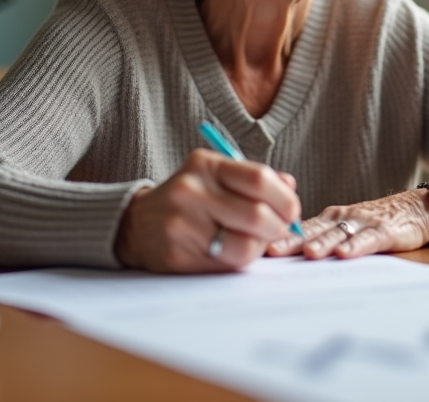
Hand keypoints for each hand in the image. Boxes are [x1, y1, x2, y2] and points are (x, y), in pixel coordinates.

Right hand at [114, 148, 299, 272]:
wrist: (137, 225)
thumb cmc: (189, 199)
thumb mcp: (217, 176)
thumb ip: (255, 179)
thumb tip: (290, 188)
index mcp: (206, 165)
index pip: (260, 179)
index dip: (285, 199)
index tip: (292, 210)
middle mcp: (192, 191)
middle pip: (257, 215)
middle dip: (279, 227)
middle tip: (279, 230)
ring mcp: (183, 225)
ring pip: (246, 245)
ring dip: (261, 247)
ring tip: (256, 241)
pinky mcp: (178, 255)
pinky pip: (227, 264)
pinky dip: (241, 260)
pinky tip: (234, 250)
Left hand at [266, 188, 428, 260]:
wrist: (415, 209)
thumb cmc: (374, 223)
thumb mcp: (344, 228)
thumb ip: (319, 238)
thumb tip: (283, 254)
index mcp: (329, 219)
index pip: (300, 228)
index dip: (279, 237)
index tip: (256, 245)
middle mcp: (342, 218)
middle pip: (313, 230)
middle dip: (291, 240)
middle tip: (270, 251)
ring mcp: (363, 223)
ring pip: (338, 234)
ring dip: (322, 243)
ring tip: (308, 253)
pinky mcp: (384, 232)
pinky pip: (368, 239)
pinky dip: (356, 246)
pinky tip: (345, 254)